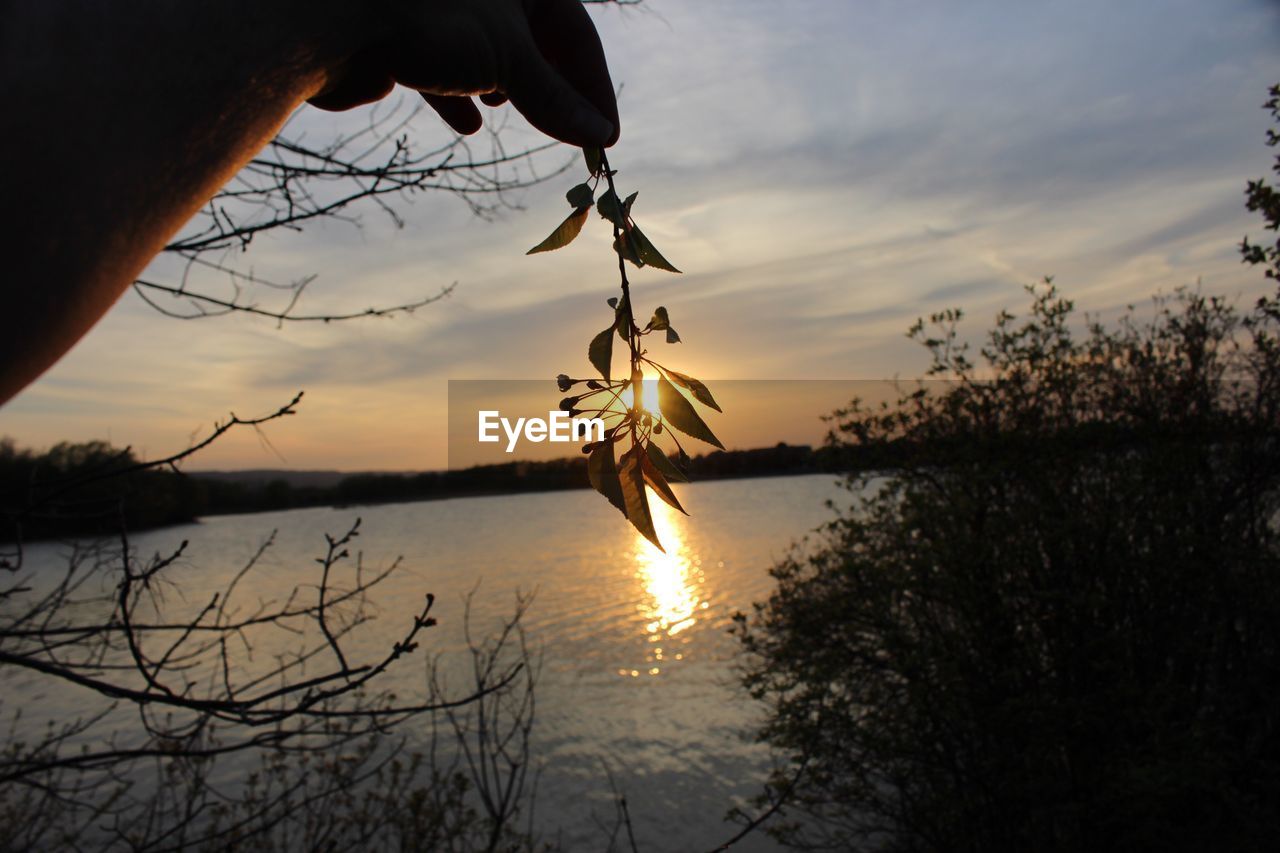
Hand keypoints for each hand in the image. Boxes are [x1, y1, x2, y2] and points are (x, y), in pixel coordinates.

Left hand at [309, 0, 618, 147]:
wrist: (333, 22)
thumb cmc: (429, 22)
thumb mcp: (508, 61)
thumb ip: (554, 98)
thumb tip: (598, 136)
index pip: (577, 34)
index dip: (594, 88)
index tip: (605, 138)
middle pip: (535, 45)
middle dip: (549, 91)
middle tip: (569, 138)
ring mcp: (445, 12)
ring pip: (490, 56)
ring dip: (504, 90)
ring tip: (505, 110)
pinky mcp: (408, 36)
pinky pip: (446, 68)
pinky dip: (459, 96)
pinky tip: (467, 123)